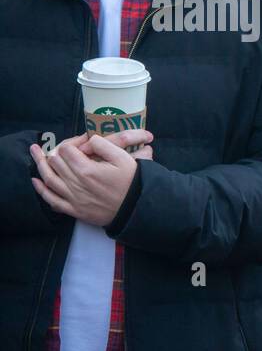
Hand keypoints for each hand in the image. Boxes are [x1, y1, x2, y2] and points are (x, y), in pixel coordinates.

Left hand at [30, 130, 153, 225]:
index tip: (80, 141)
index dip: (71, 141)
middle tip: (58, 145)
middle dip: (55, 150)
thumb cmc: (132, 183)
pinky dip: (41, 190)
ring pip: (48, 178)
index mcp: (86, 169)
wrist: (137, 208)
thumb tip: (88, 140)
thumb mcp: (123, 158)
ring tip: (35, 152)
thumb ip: (103, 145)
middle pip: (55, 161)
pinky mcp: (74, 209)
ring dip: (40, 164)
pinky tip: (36, 181)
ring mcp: (73, 197)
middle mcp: (75, 183)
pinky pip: (52, 200)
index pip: (66, 149)